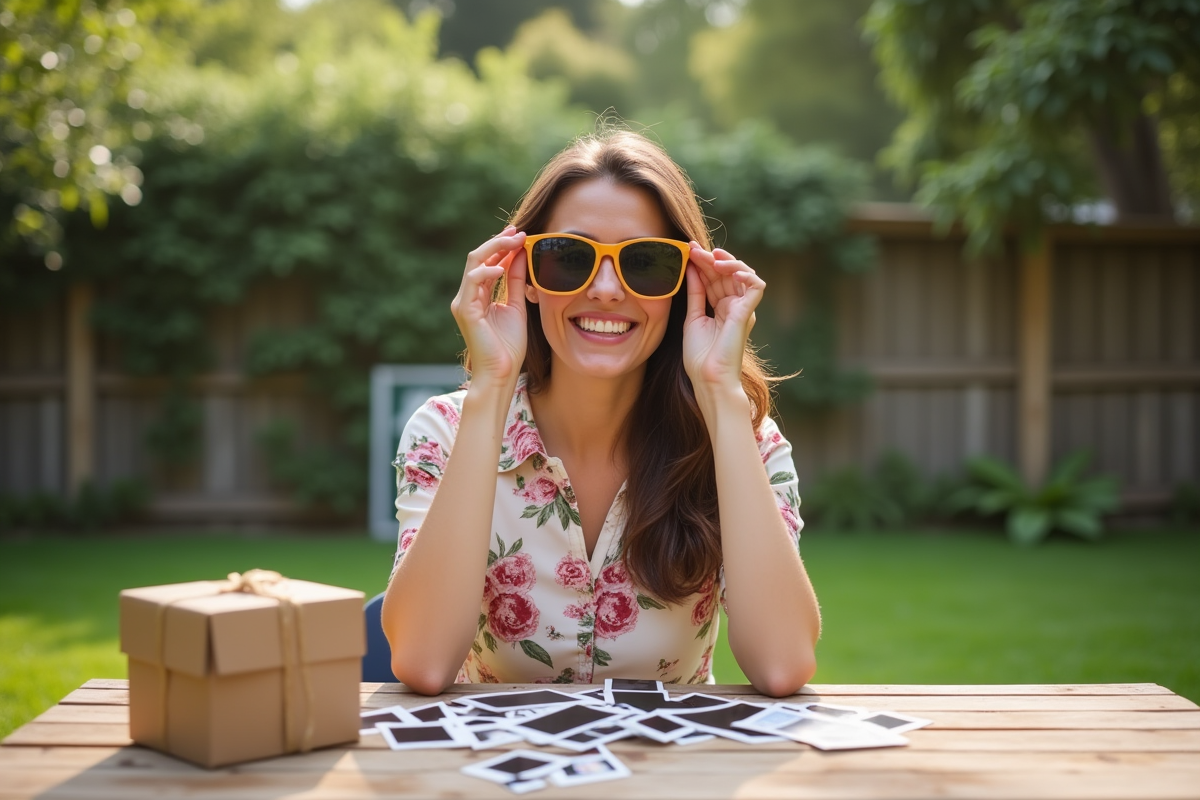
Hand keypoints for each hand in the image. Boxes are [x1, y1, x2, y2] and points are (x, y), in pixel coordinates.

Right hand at [450, 226, 527, 385]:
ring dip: (495, 248)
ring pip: (474, 263)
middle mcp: (467, 296)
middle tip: (518, 230)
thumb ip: (515, 281)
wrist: (501, 373)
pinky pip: (472, 282)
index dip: (502, 245)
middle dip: (499, 241)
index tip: (521, 234)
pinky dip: (487, 271)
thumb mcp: (516, 306)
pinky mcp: (465, 310)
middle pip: (478, 257)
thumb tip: (521, 254)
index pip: (487, 262)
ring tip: (515, 241)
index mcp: (478, 295)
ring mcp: (464, 302)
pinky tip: (502, 266)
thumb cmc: (508, 346)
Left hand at [682, 244, 764, 393]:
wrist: (708, 378)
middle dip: (710, 259)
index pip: (715, 278)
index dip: (703, 263)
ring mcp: (743, 309)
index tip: (688, 250)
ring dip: (728, 262)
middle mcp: (735, 306)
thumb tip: (691, 269)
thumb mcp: (693, 317)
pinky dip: (746, 274)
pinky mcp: (748, 313)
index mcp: (721, 308)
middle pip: (726, 274)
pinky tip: (730, 270)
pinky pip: (756, 287)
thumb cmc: (700, 355)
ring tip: (711, 256)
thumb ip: (695, 293)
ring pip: (743, 275)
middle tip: (693, 248)